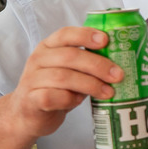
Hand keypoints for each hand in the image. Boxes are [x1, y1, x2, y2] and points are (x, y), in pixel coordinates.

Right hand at [7, 26, 123, 142]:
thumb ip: (86, 64)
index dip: (86, 35)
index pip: (66, 34)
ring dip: (90, 84)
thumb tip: (120, 64)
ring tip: (109, 93)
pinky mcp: (30, 100)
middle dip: (98, 65)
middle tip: (118, 75)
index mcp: (49, 47)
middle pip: (69, 56)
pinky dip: (69, 99)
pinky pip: (52, 97)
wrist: (27, 114)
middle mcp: (38, 59)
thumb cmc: (55, 89)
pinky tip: (79, 102)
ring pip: (63, 77)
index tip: (106, 40)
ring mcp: (32, 79)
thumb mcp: (69, 71)